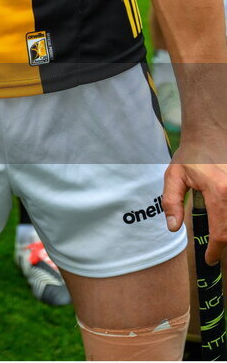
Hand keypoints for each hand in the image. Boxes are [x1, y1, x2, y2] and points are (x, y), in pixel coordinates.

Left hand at [163, 140, 226, 264]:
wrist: (211, 134)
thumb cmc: (192, 155)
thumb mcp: (174, 175)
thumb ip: (171, 202)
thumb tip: (173, 228)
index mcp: (219, 191)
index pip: (221, 233)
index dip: (215, 251)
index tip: (208, 258)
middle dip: (224, 245)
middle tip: (213, 249)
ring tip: (218, 236)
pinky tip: (224, 223)